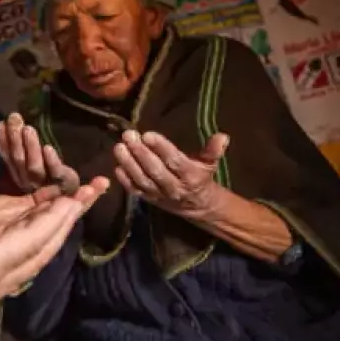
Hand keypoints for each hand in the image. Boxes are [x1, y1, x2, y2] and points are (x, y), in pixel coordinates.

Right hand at [0, 112, 78, 192]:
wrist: (72, 191)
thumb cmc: (50, 174)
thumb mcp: (31, 162)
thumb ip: (15, 152)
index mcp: (20, 176)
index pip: (9, 158)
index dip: (4, 141)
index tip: (1, 123)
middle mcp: (29, 182)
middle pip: (19, 160)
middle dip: (15, 138)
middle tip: (14, 118)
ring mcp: (45, 184)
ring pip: (34, 166)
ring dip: (30, 147)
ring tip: (28, 129)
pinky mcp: (63, 182)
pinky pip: (55, 171)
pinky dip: (51, 160)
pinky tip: (47, 147)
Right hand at [0, 167, 107, 324]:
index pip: (34, 241)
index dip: (59, 216)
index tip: (82, 194)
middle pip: (41, 253)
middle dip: (66, 223)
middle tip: (91, 197)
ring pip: (31, 261)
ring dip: (52, 234)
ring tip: (70, 208)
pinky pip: (17, 265)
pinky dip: (32, 243)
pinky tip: (35, 228)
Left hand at [113, 130, 229, 220]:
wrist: (197, 205)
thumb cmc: (201, 176)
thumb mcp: (209, 163)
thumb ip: (212, 150)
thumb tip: (222, 136)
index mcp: (190, 175)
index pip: (174, 161)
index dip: (161, 148)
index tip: (148, 135)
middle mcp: (174, 187)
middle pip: (155, 170)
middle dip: (140, 153)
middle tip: (128, 136)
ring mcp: (159, 195)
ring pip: (142, 180)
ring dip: (129, 164)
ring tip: (119, 147)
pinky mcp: (149, 200)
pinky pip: (136, 191)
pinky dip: (125, 181)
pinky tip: (117, 166)